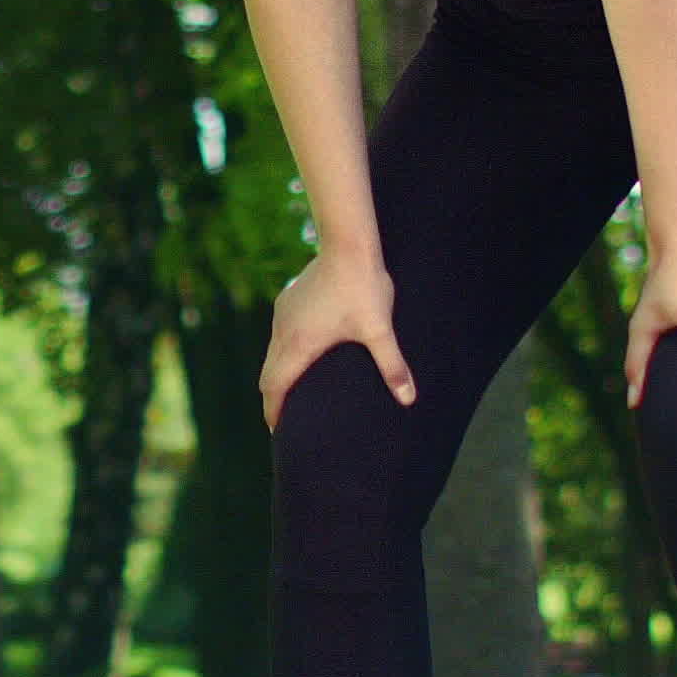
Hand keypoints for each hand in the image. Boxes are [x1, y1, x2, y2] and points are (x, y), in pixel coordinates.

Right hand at [259, 250, 417, 429]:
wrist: (348, 244)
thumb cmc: (363, 288)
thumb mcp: (379, 330)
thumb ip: (392, 366)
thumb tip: (408, 399)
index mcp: (298, 345)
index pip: (274, 388)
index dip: (273, 413)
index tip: (277, 432)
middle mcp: (283, 332)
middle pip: (267, 376)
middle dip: (273, 399)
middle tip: (282, 421)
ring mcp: (283, 315)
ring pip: (271, 354)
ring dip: (278, 375)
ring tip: (292, 392)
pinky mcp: (288, 300)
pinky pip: (278, 336)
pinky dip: (282, 354)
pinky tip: (302, 354)